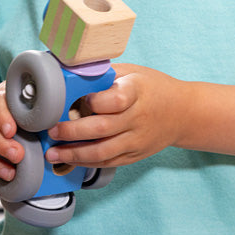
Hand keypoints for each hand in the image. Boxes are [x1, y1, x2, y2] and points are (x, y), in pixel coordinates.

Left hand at [44, 63, 177, 168]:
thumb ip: (104, 75)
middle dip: (72, 132)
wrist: (183, 113)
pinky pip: (107, 162)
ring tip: (53, 153)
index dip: (94, 102)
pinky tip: (69, 160)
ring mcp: (137, 140)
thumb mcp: (132, 72)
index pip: (115, 100)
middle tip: (51, 131)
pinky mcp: (135, 155)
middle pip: (102, 129)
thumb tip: (67, 74)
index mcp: (137, 92)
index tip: (77, 99)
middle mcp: (138, 118)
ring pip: (103, 152)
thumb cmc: (151, 88)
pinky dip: (86, 162)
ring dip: (74, 155)